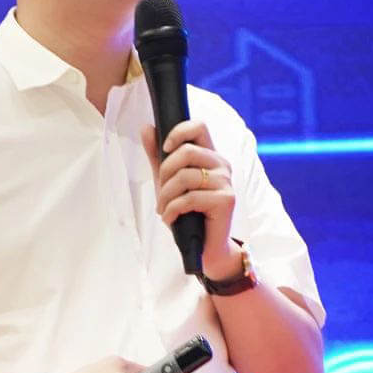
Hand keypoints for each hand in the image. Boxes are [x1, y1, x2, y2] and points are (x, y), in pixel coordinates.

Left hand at [141, 120, 241, 280]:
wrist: (205, 247)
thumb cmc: (188, 212)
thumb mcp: (167, 181)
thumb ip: (158, 155)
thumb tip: (146, 127)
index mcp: (209, 155)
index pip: (199, 126)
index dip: (179, 132)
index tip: (165, 148)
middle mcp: (221, 165)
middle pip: (187, 151)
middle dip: (165, 172)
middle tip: (161, 191)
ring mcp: (226, 182)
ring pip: (185, 176)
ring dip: (166, 195)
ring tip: (163, 208)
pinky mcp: (226, 200)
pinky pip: (190, 198)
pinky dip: (172, 210)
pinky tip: (169, 218)